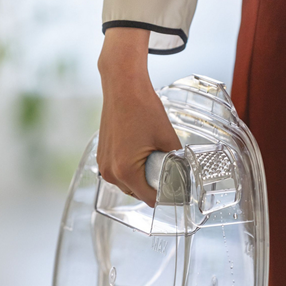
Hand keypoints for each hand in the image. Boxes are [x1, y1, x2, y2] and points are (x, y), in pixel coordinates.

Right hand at [97, 27, 180, 207]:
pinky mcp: (102, 155)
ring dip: (142, 178)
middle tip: (168, 171)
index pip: (149, 198)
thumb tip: (183, 173)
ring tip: (155, 159)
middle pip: (137, 193)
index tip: (177, 189)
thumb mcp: (168, 138)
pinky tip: (142, 153)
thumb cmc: (143, 109)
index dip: (166, 195)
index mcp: (126, 171)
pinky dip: (131, 168)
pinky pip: (119, 171)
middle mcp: (110, 172)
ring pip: (127, 183)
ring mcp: (103, 164)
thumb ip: (176, 161)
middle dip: (153, 185)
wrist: (123, 87)